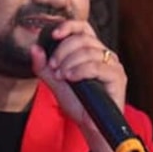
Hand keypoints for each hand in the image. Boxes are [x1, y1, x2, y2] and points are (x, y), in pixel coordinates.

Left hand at [30, 20, 126, 151]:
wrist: (90, 125)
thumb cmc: (77, 103)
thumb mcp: (55, 82)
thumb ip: (44, 67)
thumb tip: (34, 48)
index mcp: (91, 51)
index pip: (83, 28)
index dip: (69, 26)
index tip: (53, 34)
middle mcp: (104, 54)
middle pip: (83, 38)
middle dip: (63, 51)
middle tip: (53, 67)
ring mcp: (113, 64)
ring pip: (89, 51)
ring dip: (69, 62)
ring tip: (61, 76)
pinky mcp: (118, 77)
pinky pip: (97, 66)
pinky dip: (80, 70)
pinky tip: (70, 78)